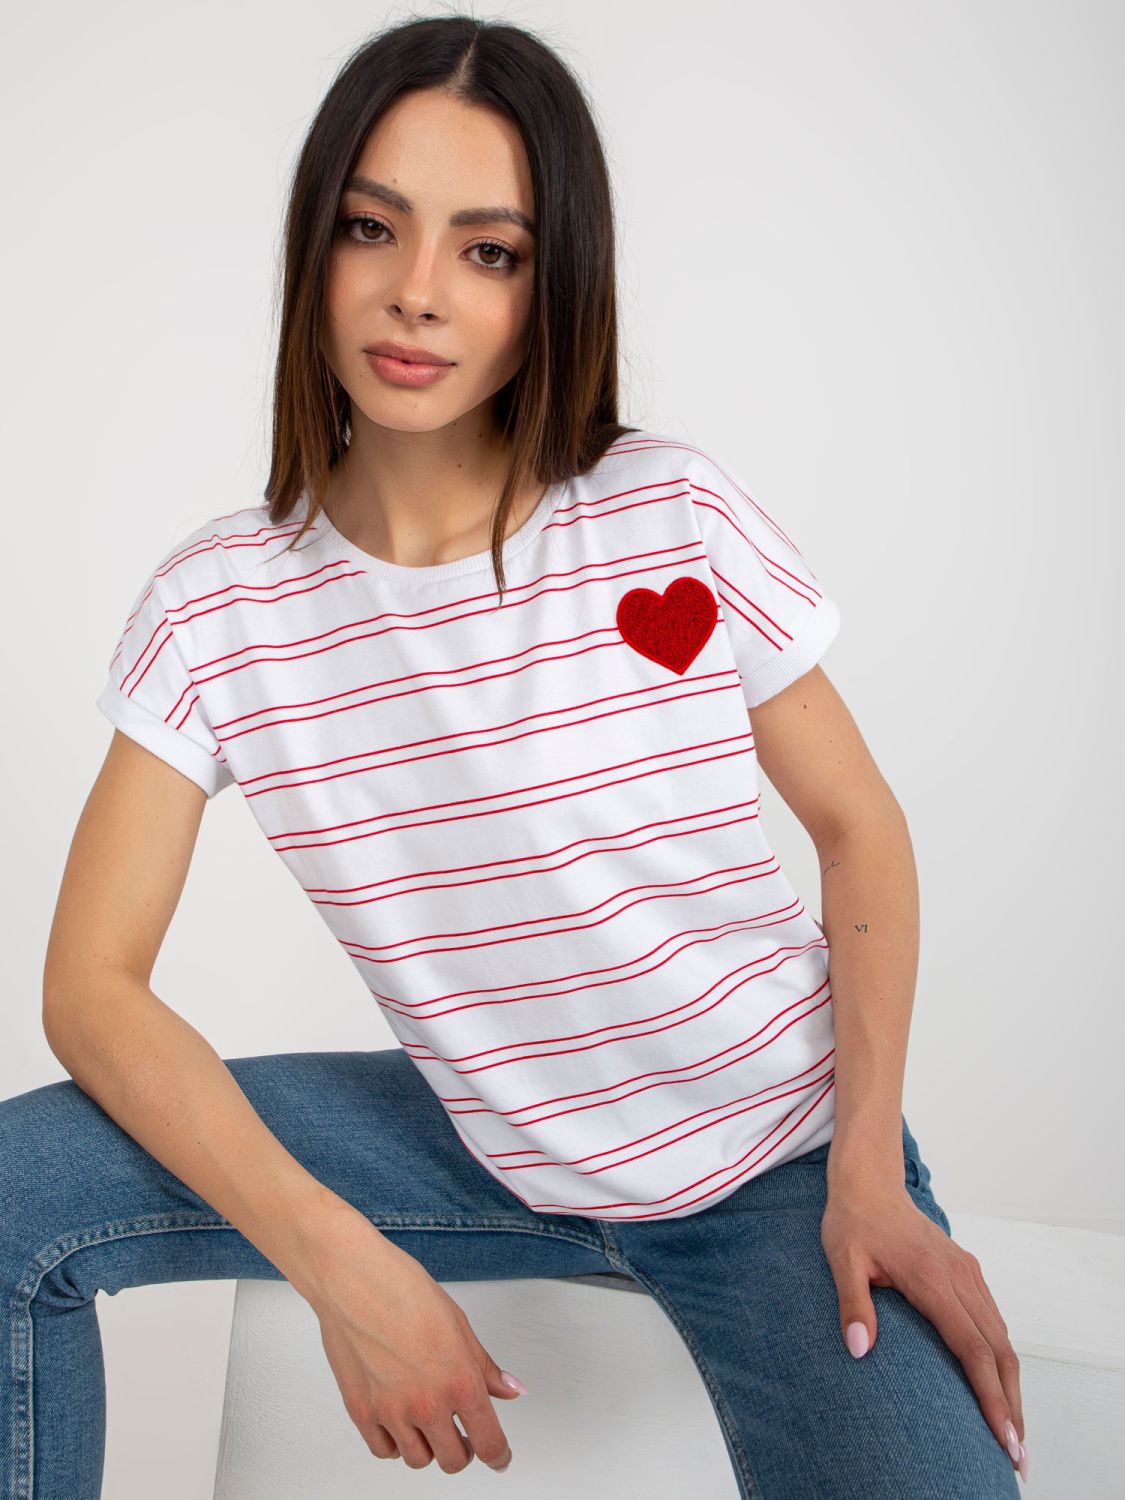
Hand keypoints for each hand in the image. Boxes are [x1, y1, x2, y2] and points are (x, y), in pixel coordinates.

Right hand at [301, 1209, 525, 1473]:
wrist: (353, 1280)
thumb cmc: (404, 1290)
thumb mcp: (458, 1324)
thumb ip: (484, 1366)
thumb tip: (510, 1390)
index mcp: (459, 1381)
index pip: (488, 1443)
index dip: (498, 1456)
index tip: (499, 1458)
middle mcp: (427, 1404)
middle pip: (454, 1460)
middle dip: (463, 1450)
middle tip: (462, 1435)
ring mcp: (391, 1412)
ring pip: (418, 1460)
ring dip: (429, 1447)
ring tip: (428, 1422)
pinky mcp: (361, 1412)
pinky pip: (384, 1450)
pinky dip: (395, 1443)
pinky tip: (400, 1422)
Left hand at [820, 1179, 1027, 1483]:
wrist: (869, 1181)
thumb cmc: (852, 1222)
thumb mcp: (841, 1259)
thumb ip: (852, 1303)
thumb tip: (857, 1349)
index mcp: (932, 1278)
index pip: (973, 1348)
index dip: (991, 1397)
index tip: (1003, 1437)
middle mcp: (960, 1276)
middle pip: (1000, 1351)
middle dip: (1011, 1404)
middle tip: (1017, 1455)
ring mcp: (968, 1272)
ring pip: (1003, 1337)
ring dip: (1011, 1385)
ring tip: (1012, 1431)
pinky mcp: (968, 1270)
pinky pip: (994, 1320)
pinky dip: (1003, 1358)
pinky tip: (999, 1384)